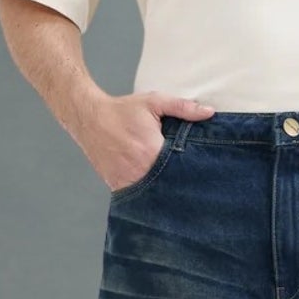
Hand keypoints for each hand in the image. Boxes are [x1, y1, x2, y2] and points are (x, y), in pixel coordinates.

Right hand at [76, 90, 214, 191]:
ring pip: (153, 194)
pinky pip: (137, 196)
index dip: (192, 169)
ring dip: (164, 191)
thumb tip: (209, 112)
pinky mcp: (117, 186)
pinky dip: (147, 194)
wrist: (89, 118)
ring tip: (175, 187)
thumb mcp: (154, 102)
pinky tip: (156, 189)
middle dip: (180, 182)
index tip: (201, 170)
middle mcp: (139, 170)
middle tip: (193, 184)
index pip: (180, 167)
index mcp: (152, 150)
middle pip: (169, 183)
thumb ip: (183, 107)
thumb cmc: (122, 110)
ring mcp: (127, 180)